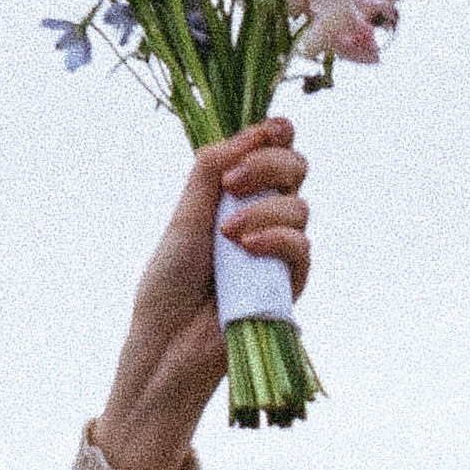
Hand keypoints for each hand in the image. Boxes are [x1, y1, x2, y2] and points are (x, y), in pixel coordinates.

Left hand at [92, 120, 309, 469]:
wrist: (167, 341)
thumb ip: (210, 172)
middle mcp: (263, 217)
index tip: (266, 128)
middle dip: (270, 162)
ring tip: (228, 236)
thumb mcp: (184, 216)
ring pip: (300, 206)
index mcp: (236, 196)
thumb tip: (247, 134)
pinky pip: (302, 247)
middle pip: (295, 168)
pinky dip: (277, 239)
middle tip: (234, 180)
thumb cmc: (168, 283)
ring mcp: (278, 250)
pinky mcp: (288, 284)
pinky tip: (248, 248)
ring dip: (264, 210)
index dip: (276, 133)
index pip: (272, 150)